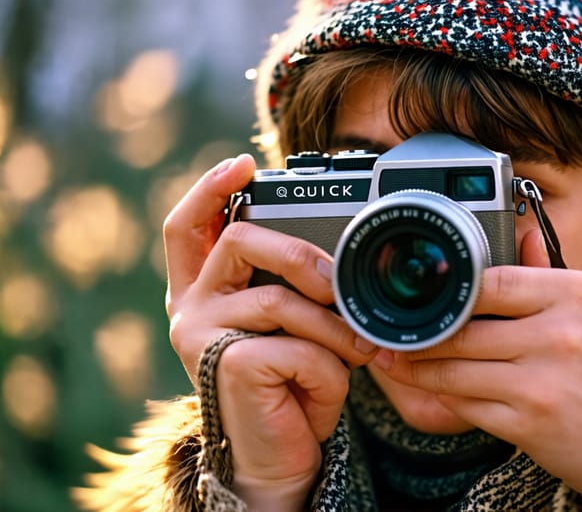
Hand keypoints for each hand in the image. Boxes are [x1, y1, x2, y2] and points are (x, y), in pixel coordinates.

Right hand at [163, 155, 377, 509]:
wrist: (282, 455)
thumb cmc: (291, 384)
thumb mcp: (294, 325)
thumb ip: (292, 286)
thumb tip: (336, 256)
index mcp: (203, 290)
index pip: (187, 227)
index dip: (209, 189)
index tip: (243, 164)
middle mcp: (190, 308)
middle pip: (236, 242)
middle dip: (299, 254)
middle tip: (334, 282)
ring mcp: (199, 336)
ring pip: (278, 300)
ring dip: (332, 327)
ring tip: (356, 348)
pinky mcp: (223, 366)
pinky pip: (293, 346)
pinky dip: (326, 364)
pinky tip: (326, 383)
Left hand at [373, 229, 581, 510]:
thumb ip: (551, 276)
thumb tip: (522, 234)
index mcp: (576, 295)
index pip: (494, 279)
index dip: (454, 289)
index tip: (432, 296)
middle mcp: (560, 334)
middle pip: (464, 327)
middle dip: (425, 333)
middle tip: (398, 332)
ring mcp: (543, 380)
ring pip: (454, 368)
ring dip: (420, 366)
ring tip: (400, 360)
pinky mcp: (528, 423)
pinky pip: (464, 404)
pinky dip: (443, 396)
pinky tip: (432, 388)